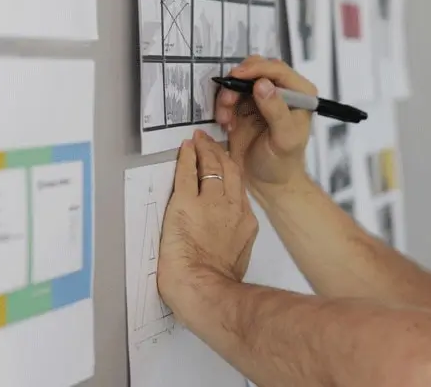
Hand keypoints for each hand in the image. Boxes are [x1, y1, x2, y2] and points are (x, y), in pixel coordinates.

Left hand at [157, 131, 258, 315]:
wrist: (206, 291)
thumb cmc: (219, 287)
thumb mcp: (237, 260)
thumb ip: (234, 244)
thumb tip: (225, 245)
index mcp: (245, 223)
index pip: (239, 191)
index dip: (232, 174)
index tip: (226, 165)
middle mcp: (231, 208)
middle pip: (229, 172)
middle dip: (220, 155)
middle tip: (212, 143)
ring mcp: (209, 203)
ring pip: (211, 168)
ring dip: (205, 151)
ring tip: (200, 140)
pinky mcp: (185, 203)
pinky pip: (187, 173)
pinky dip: (186, 158)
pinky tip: (185, 148)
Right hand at [215, 56, 315, 189]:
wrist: (268, 183)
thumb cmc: (282, 163)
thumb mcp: (284, 139)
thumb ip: (276, 111)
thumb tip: (263, 84)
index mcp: (300, 94)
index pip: (277, 70)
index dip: (256, 69)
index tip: (237, 76)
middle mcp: (282, 91)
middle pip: (256, 68)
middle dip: (238, 82)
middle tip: (228, 101)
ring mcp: (262, 97)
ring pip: (239, 81)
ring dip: (228, 96)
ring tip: (226, 119)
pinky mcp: (245, 106)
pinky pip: (230, 95)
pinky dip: (224, 107)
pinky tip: (227, 124)